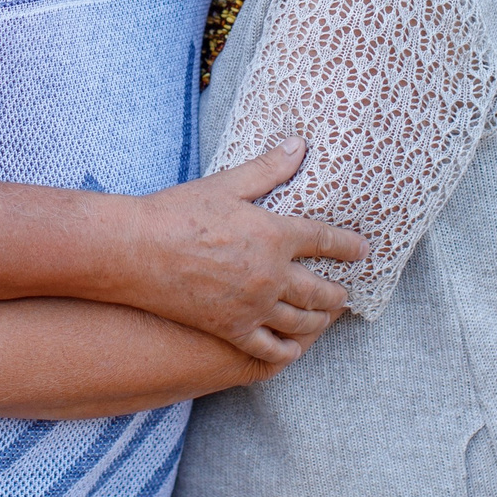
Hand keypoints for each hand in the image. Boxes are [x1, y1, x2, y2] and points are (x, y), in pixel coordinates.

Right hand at [126, 138, 366, 364]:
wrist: (134, 251)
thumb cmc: (178, 212)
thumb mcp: (226, 185)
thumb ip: (268, 169)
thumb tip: (299, 146)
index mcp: (275, 235)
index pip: (325, 241)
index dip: (348, 246)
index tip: (362, 250)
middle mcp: (272, 275)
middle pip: (320, 290)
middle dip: (338, 293)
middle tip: (346, 294)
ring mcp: (253, 307)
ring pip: (301, 321)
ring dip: (320, 321)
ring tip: (326, 318)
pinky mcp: (231, 330)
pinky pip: (269, 348)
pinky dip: (287, 350)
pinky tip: (293, 349)